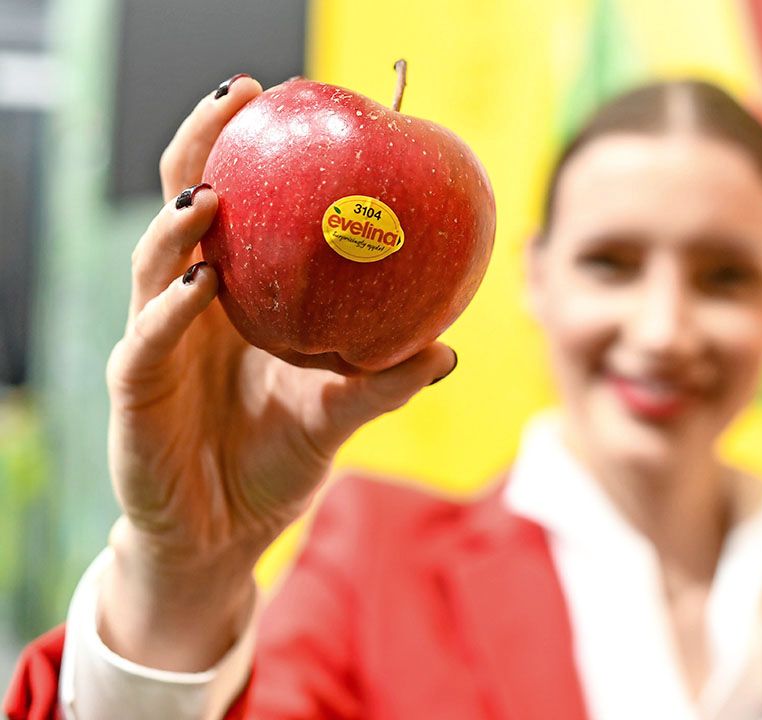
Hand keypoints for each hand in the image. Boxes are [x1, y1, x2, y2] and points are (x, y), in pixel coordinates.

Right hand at [98, 75, 456, 670]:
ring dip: (179, 225)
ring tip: (214, 192)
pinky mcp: (133, 394)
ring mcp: (156, 345)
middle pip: (183, 211)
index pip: (234, 209)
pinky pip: (144, 344)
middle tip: (238, 102)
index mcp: (236, 302)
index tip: (277, 98)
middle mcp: (189, 310)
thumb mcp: (338, 418)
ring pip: (154, 267)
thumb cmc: (276, 464)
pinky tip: (202, 287)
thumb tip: (450, 349)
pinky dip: (168, 314)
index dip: (244, 150)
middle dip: (202, 150)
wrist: (223, 536)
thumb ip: (384, 384)